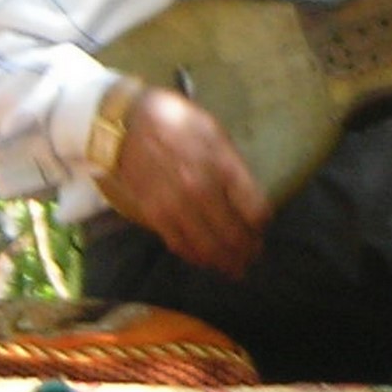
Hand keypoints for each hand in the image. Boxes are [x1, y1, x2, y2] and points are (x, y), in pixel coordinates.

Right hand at [102, 84, 270, 279]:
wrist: (128, 125)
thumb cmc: (178, 123)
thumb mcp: (216, 133)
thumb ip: (233, 166)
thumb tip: (248, 196)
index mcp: (223, 166)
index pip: (255, 210)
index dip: (263, 225)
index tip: (263, 228)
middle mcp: (202, 190)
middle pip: (234, 235)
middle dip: (248, 251)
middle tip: (254, 258)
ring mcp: (177, 206)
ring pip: (208, 247)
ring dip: (225, 262)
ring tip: (235, 269)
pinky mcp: (155, 216)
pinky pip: (180, 245)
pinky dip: (196, 257)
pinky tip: (206, 261)